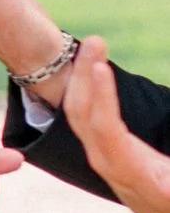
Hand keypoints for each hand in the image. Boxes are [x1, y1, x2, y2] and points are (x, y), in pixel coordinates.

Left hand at [61, 40, 169, 212]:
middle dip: (86, 74)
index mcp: (132, 173)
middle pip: (83, 114)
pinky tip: (94, 67)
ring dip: (84, 75)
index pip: (106, 130)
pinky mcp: (103, 151)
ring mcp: (101, 157)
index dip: (102, 98)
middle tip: (96, 40)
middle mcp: (108, 164)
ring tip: (94, 44)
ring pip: (80, 112)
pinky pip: (86, 115)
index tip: (101, 68)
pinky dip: (89, 87)